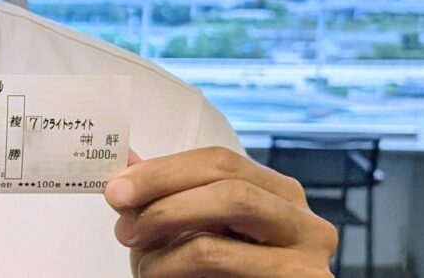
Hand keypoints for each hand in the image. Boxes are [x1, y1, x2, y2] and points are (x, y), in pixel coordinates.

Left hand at [106, 147, 337, 276]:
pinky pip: (223, 262)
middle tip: (124, 225)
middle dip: (164, 199)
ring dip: (167, 240)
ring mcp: (307, 255)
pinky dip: (177, 266)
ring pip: (227, 223)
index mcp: (277, 193)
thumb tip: (122, 157)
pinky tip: (160, 275)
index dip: (163, 170)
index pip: (220, 161)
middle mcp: (303, 219)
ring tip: (141, 262)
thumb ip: (162, 195)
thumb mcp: (188, 231)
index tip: (117, 188)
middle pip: (228, 185)